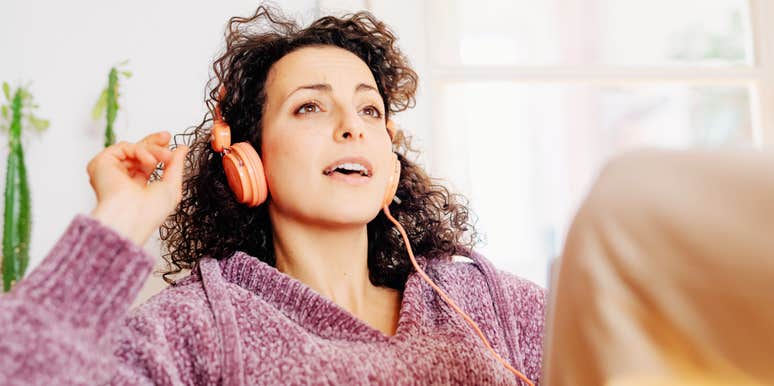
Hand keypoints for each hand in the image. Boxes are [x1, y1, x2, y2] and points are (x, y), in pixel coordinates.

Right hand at [87, 131, 188, 245]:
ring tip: (165, 158)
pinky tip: (151, 161)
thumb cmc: (151, 211)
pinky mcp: (101, 163)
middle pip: (136, 153)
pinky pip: (124, 147)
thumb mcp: (172, 186)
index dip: (157, 151)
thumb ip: (176, 165)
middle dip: (153, 143)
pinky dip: (141, 151)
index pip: (145, 164)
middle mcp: (121, 179)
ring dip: (153, 150)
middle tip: (166, 137)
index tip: (170, 144)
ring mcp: (110, 171)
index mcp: (136, 187)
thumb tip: (182, 149)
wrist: (133, 217)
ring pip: (133, 149)